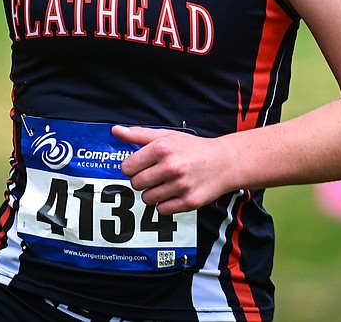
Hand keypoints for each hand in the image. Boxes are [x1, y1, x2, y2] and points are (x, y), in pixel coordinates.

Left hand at [113, 125, 237, 215]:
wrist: (225, 162)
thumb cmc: (193, 148)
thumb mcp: (167, 136)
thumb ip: (139, 134)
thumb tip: (115, 131)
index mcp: (162, 148)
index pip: (127, 167)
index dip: (132, 167)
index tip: (142, 166)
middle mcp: (171, 167)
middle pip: (136, 184)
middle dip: (142, 180)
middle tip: (156, 175)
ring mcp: (180, 186)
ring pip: (147, 199)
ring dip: (153, 193)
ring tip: (166, 184)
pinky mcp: (188, 202)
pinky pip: (161, 210)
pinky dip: (165, 204)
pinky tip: (174, 193)